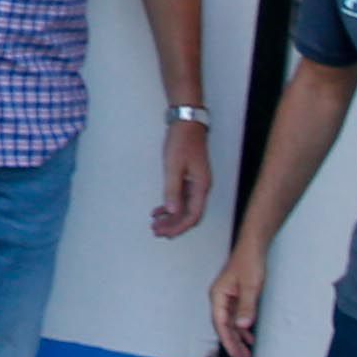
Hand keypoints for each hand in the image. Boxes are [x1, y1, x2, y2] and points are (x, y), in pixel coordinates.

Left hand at [151, 116, 212, 238]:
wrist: (187, 123)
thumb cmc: (182, 141)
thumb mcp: (174, 166)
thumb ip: (173, 190)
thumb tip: (172, 211)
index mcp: (201, 187)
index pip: (193, 216)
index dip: (179, 227)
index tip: (165, 234)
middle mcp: (201, 188)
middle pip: (189, 215)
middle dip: (173, 226)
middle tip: (156, 231)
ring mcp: (195, 184)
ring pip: (184, 208)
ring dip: (170, 218)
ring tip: (155, 224)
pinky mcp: (189, 179)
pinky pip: (181, 199)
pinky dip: (170, 206)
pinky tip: (158, 210)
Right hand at [208, 235, 264, 356]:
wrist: (253, 247)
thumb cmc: (248, 261)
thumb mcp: (251, 287)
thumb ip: (247, 307)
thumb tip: (243, 325)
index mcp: (218, 296)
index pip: (220, 324)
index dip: (227, 341)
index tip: (234, 354)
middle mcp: (220, 298)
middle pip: (224, 326)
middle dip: (232, 344)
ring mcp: (228, 298)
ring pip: (230, 323)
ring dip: (238, 338)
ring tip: (245, 353)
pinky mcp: (236, 297)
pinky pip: (237, 317)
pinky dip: (243, 328)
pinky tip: (249, 337)